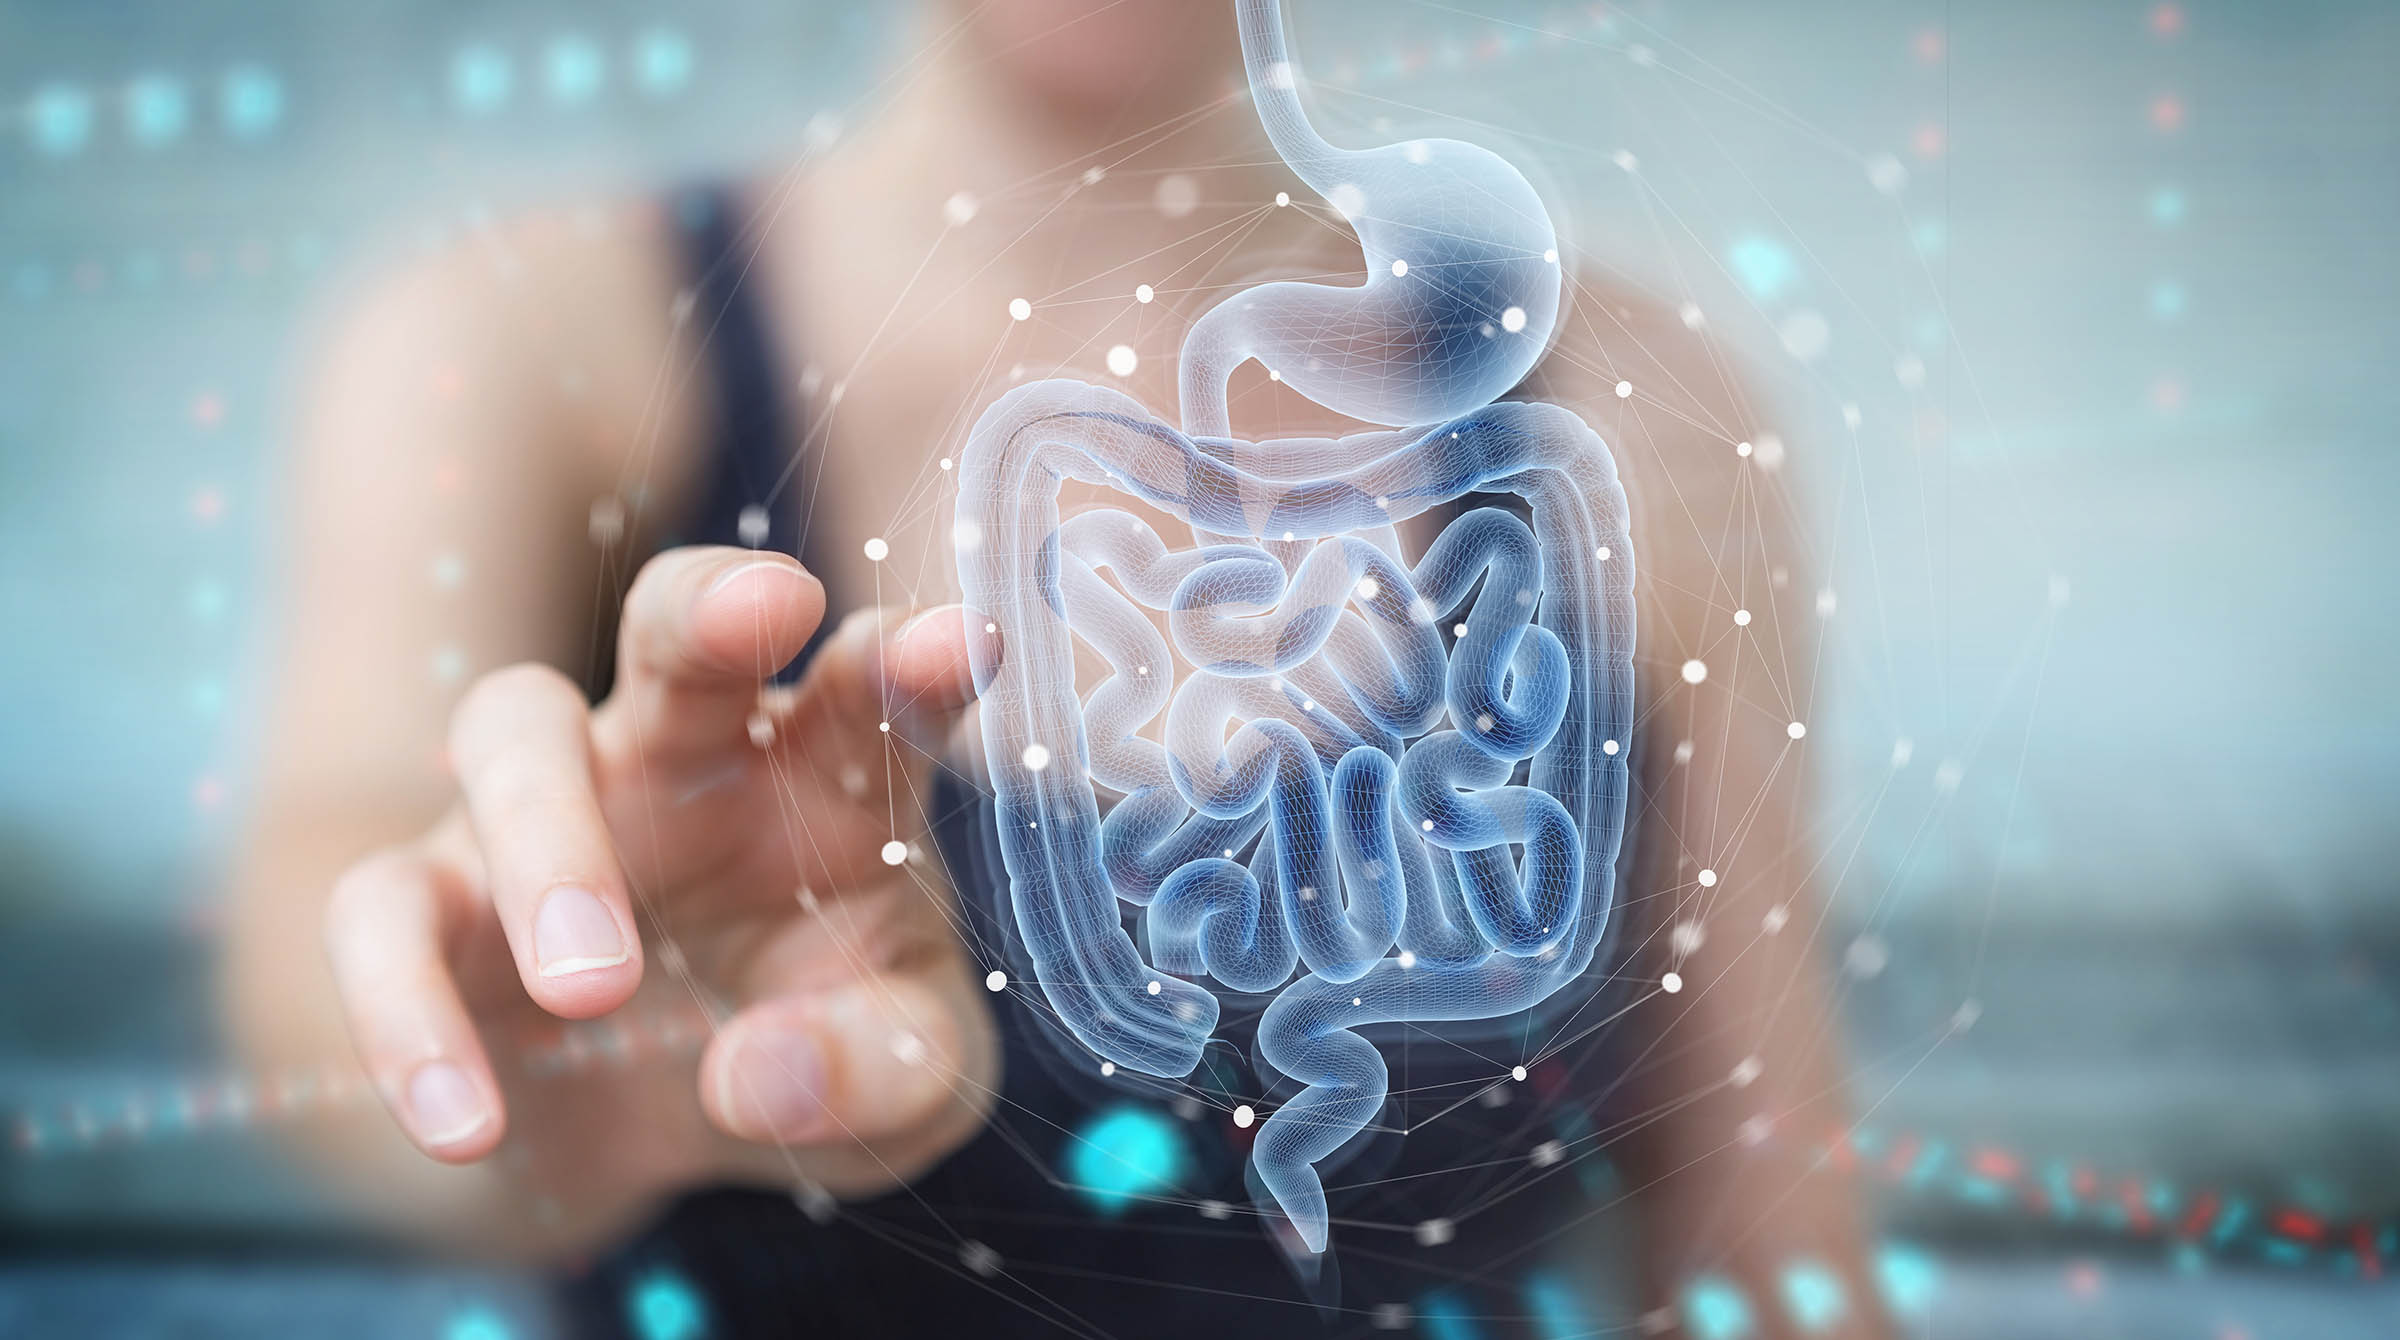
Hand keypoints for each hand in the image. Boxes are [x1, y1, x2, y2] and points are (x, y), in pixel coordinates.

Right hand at [320, 546, 995, 1210]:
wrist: (646, 1133)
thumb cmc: (809, 1053)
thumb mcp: (900, 1084)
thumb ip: (884, 1071)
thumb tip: (761, 1073)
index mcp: (829, 771)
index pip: (877, 690)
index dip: (915, 661)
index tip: (962, 644)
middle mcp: (688, 755)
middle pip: (681, 623)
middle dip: (713, 601)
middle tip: (764, 604)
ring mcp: (547, 809)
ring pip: (514, 729)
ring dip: (549, 840)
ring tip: (592, 987)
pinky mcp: (429, 902)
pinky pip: (380, 911)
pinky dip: (405, 1012)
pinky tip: (465, 1127)